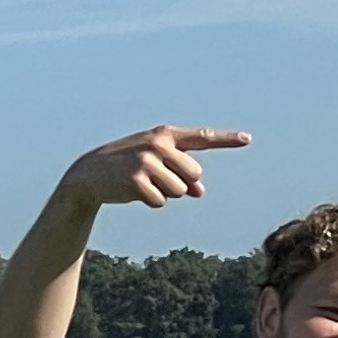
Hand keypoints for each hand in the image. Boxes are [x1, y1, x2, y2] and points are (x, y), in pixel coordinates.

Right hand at [59, 125, 251, 211]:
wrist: (89, 174)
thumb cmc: (128, 167)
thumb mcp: (156, 164)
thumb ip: (182, 173)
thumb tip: (199, 192)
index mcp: (165, 135)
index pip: (202, 137)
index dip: (227, 139)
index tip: (248, 139)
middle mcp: (158, 144)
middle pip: (194, 175)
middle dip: (179, 182)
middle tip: (153, 176)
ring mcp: (146, 161)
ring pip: (179, 191)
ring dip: (164, 193)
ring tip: (142, 182)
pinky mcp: (136, 180)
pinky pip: (161, 201)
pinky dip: (151, 201)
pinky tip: (133, 191)